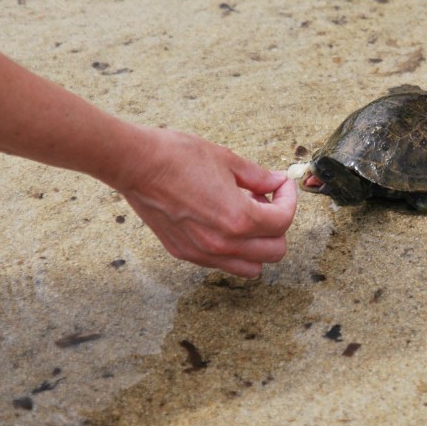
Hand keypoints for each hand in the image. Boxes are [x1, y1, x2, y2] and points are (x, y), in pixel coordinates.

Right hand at [114, 128, 296, 277]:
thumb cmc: (178, 157)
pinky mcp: (185, 254)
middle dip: (278, 226)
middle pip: (275, 251)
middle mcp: (224, 244)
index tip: (281, 186)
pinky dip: (233, 250)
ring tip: (246, 217)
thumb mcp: (227, 160)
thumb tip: (276, 182)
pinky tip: (223, 223)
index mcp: (239, 218)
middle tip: (266, 202)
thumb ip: (258, 176)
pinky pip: (222, 264)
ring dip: (258, 245)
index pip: (283, 222)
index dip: (289, 200)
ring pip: (251, 268)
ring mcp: (203, 253)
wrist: (137, 165)